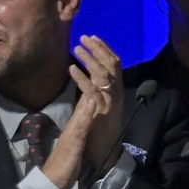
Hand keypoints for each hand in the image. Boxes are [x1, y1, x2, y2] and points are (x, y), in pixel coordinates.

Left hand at [69, 34, 125, 167]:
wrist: (105, 151)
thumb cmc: (99, 128)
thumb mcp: (99, 104)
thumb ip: (96, 90)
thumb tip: (89, 74)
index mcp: (116, 91)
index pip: (115, 64)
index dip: (105, 49)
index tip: (93, 37)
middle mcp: (116, 93)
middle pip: (112, 65)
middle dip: (99, 49)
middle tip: (84, 37)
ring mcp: (110, 101)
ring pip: (104, 74)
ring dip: (91, 59)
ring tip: (77, 48)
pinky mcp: (101, 111)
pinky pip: (92, 91)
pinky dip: (82, 78)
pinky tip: (72, 68)